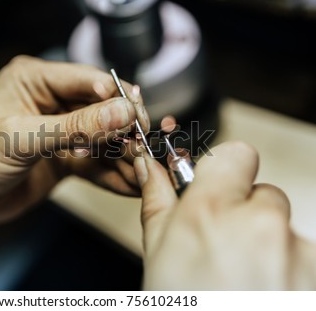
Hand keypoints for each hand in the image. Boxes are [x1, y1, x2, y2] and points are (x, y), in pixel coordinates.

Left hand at [0, 56, 148, 224]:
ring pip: (102, 138)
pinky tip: (130, 183)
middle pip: (101, 108)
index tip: (136, 118)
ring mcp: (60, 131)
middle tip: (142, 146)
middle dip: (123, 129)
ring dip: (123, 154)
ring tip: (142, 169)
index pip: (88, 79)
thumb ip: (73, 127)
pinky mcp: (64, 157)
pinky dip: (112, 173)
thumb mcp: (20, 138)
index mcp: (34, 79)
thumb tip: (121, 111)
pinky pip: (95, 162)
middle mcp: (51, 101)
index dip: (117, 96)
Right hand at [135, 140, 315, 289]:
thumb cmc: (184, 306)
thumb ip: (159, 203)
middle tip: (225, 249)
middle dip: (246, 214)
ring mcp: (298, 252)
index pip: (237, 154)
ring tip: (245, 282)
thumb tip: (150, 167)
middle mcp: (260, 225)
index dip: (225, 171)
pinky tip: (265, 293)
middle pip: (262, 194)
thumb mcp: (159, 255)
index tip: (218, 190)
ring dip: (268, 245)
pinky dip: (288, 270)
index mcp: (211, 213)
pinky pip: (302, 255)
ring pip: (283, 229)